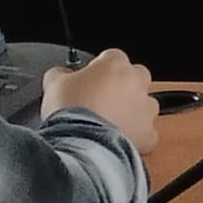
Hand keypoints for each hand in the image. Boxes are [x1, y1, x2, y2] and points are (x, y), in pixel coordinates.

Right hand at [43, 49, 163, 154]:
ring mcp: (145, 108)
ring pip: (145, 105)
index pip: (111, 57)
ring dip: (131, 111)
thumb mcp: (54, 83)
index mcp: (115, 64)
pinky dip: (135, 136)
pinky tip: (117, 141)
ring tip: (108, 123)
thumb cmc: (70, 112)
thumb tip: (60, 74)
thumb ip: (60, 73)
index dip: (98, 68)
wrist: (80, 145)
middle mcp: (136, 82)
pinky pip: (146, 133)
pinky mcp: (149, 134)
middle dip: (122, 86)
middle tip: (101, 100)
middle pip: (135, 77)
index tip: (87, 80)